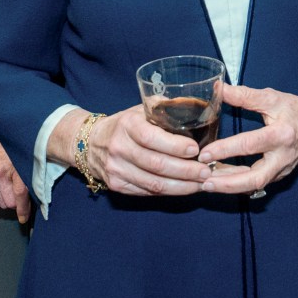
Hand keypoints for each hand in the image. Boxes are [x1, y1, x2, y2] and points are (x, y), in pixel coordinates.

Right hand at [0, 128, 31, 222]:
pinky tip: (0, 191)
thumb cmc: (13, 152)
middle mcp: (0, 173)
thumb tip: (41, 197)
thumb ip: (32, 175)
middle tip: (18, 194)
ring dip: (7, 201)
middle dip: (16, 203)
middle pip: (10, 203)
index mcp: (15, 166)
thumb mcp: (26, 159)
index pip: (20, 193)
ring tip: (9, 189)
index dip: (23, 208)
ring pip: (1, 204)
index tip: (24, 218)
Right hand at [82, 105, 206, 195]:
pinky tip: (186, 188)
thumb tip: (199, 105)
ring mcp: (116, 169)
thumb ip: (166, 107)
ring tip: (202, 183)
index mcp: (128, 125)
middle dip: (185, 170)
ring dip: (182, 186)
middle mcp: (119, 148)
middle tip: (207, 171)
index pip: (151, 138)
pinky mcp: (117, 186)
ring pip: (153, 184)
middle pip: (156, 165)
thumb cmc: (126, 124)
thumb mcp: (142, 109)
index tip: (196, 149)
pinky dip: (170, 192)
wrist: (91, 143)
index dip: (175, 146)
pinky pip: (147, 192)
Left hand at [196, 85, 297, 195]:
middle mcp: (282, 156)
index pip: (249, 144)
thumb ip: (245, 95)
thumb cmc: (296, 109)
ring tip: (207, 182)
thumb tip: (219, 88)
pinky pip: (258, 183)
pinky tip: (222, 180)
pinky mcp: (281, 175)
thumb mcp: (272, 97)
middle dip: (227, 183)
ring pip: (255, 185)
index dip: (225, 150)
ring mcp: (283, 169)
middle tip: (204, 181)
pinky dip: (239, 184)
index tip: (204, 153)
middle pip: (254, 178)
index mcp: (281, 134)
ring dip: (230, 186)